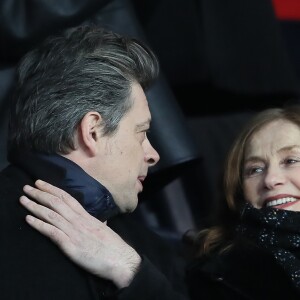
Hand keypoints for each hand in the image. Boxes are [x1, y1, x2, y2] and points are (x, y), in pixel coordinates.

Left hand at [19, 180, 140, 287]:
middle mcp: (79, 221)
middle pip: (57, 203)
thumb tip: (99, 220)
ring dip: (36, 206)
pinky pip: (52, 232)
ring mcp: (74, 232)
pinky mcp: (71, 246)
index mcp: (87, 216)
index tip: (41, 183)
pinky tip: (29, 219)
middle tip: (27, 187)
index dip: (53, 189)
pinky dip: (39, 225)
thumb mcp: (104, 230)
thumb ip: (98, 223)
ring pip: (52, 215)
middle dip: (41, 194)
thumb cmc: (113, 246)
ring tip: (23, 200)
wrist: (120, 259)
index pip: (67, 198)